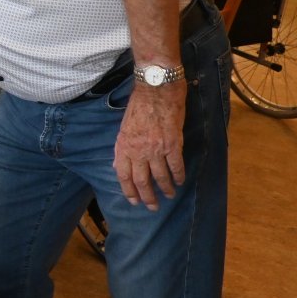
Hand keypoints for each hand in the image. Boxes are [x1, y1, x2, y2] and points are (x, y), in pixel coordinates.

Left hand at [113, 83, 185, 211]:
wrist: (156, 90)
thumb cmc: (138, 106)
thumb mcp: (123, 127)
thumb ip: (122, 148)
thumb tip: (117, 165)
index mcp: (123, 146)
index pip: (123, 175)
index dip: (128, 191)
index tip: (134, 201)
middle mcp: (138, 151)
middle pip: (142, 181)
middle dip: (147, 197)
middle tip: (153, 207)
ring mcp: (156, 149)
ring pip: (160, 176)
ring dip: (165, 189)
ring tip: (168, 195)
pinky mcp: (172, 144)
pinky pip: (176, 166)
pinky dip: (178, 176)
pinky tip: (180, 182)